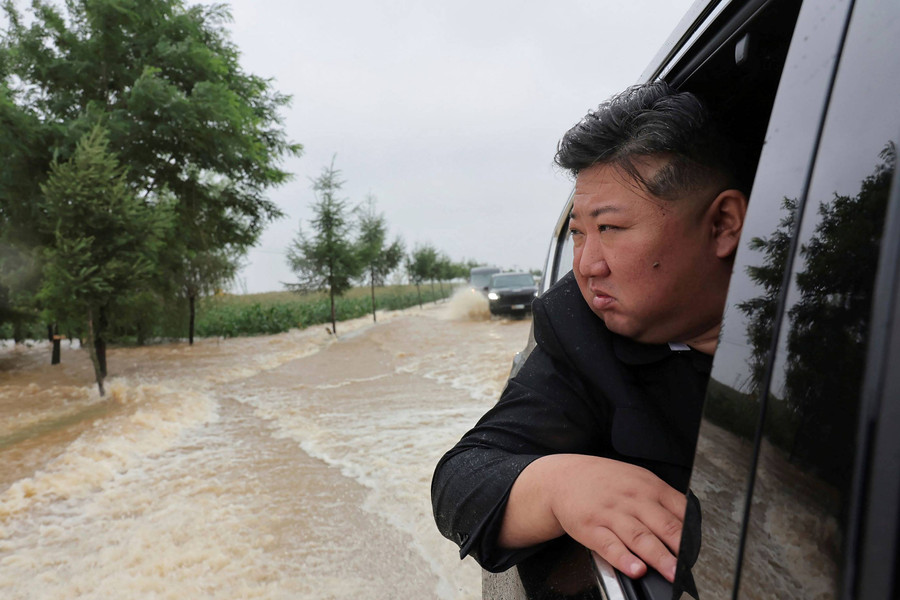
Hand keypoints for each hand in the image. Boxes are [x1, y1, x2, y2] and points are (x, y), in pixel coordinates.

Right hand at [499, 454, 686, 581]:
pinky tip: (634, 568)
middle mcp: (632, 500)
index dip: (692, 534)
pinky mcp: (591, 528)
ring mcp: (611, 514)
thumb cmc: (604, 481)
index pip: (679, 511)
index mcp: (648, 487)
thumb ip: (663, 499)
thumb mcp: (637, 479)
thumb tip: (690, 523)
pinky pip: (609, 545)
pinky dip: (623, 558)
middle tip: (691, 567)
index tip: (700, 552)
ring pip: (640, 537)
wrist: (563, 477)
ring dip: (658, 557)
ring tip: (671, 573)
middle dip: (680, 549)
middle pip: (662, 525)